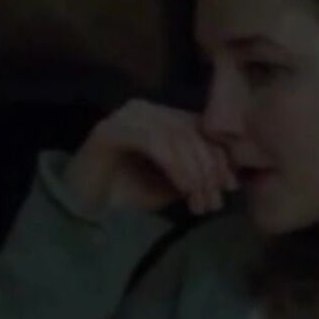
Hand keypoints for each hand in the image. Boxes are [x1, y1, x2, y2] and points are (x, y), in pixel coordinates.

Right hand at [63, 99, 239, 217]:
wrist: (84, 209)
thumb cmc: (128, 195)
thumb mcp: (173, 184)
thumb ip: (199, 173)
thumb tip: (233, 176)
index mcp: (162, 116)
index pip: (201, 128)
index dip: (221, 156)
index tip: (232, 187)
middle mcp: (145, 109)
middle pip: (191, 131)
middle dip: (209, 168)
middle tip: (214, 201)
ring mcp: (126, 116)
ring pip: (176, 135)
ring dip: (194, 171)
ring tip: (199, 202)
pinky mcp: (110, 129)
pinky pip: (153, 141)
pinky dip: (174, 165)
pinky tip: (184, 188)